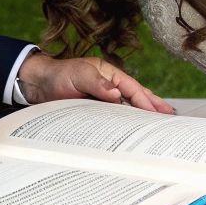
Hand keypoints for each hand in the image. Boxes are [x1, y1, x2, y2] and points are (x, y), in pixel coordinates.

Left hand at [18, 52, 174, 113]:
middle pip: (136, 96)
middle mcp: (109, 86)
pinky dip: (125, 123)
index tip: (158, 113)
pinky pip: (113, 117)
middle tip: (170, 116)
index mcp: (110, 74)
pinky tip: (132, 130)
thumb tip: (117, 93)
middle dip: (153, 106)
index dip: (146, 101)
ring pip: (127, 107)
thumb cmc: (57, 75)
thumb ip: (96, 83)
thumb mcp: (77, 75)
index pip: (133, 88)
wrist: (35, 85)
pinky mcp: (94, 110)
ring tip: (158, 124)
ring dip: (142, 115)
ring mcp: (103, 98)